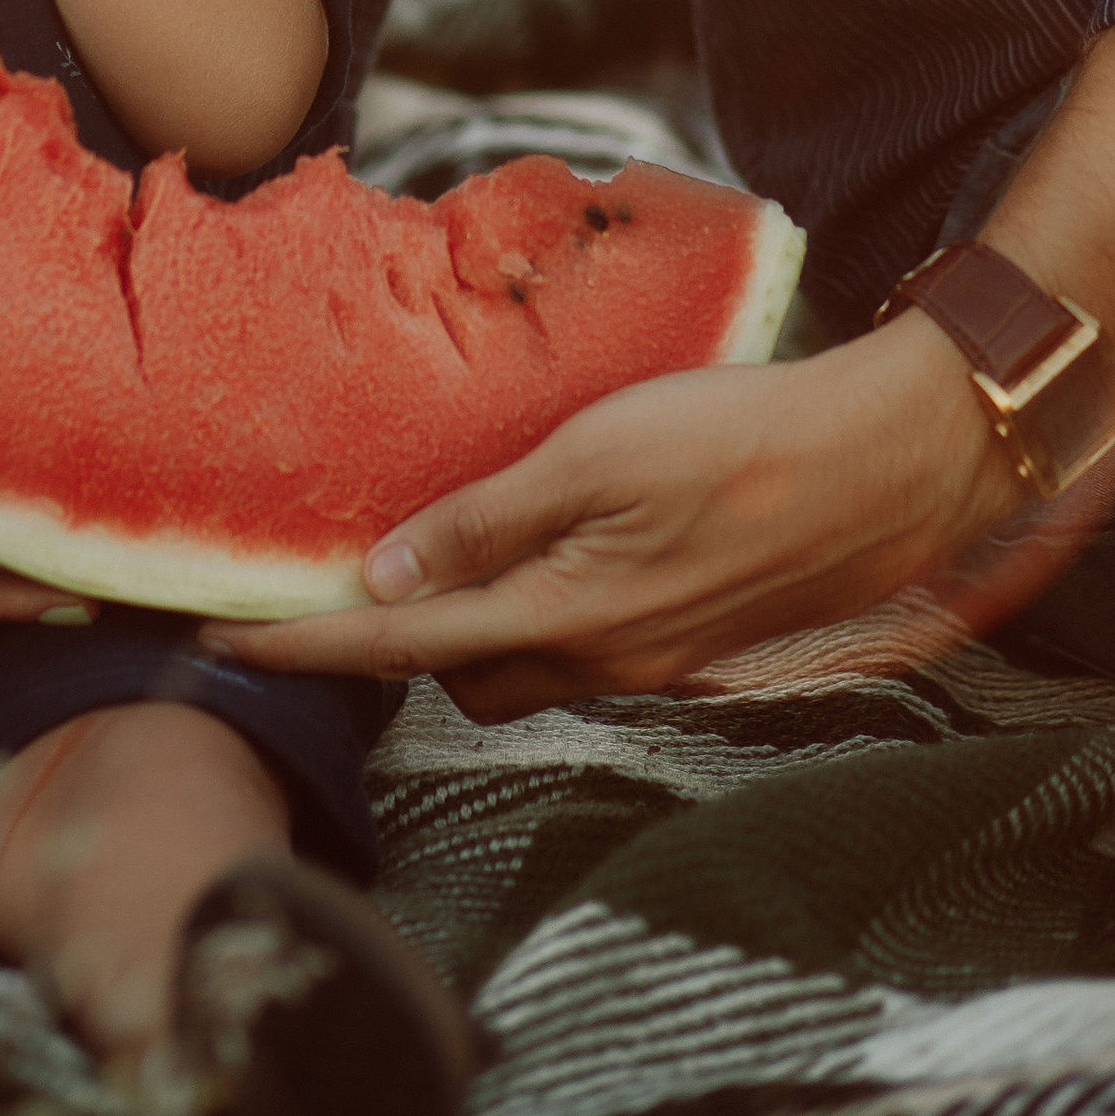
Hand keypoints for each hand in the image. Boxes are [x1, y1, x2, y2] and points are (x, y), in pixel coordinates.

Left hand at [205, 314, 1033, 718]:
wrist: (894, 463)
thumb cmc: (745, 438)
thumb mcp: (597, 454)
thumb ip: (487, 519)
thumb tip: (387, 581)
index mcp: (568, 618)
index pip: (400, 648)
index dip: (303, 644)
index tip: (220, 638)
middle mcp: (607, 660)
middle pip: (460, 677)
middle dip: (393, 646)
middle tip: (342, 574)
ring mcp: (658, 659)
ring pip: (527, 665)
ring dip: (473, 627)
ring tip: (439, 550)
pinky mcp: (696, 638)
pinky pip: (587, 645)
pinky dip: (541, 611)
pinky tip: (545, 548)